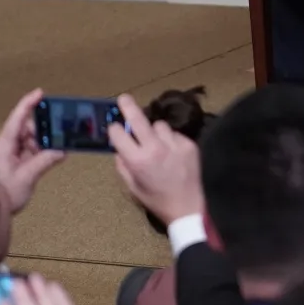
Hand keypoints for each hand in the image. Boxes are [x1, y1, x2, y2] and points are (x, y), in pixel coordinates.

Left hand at [0, 89, 65, 214]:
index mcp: (4, 144)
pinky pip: (27, 152)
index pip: (17, 118)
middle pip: (25, 129)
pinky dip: (38, 153)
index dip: (28, 103)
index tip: (41, 93)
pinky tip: (48, 157)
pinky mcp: (10, 165)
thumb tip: (62, 150)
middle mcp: (4, 146)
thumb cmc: (1, 195)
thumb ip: (44, 161)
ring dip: (41, 144)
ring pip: (27, 141)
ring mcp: (7, 156)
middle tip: (58, 134)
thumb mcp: (27, 177)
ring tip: (54, 150)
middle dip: (42, 130)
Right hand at [109, 94, 204, 227]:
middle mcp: (155, 148)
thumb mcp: (132, 187)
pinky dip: (170, 140)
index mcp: (137, 160)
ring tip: (157, 146)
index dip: (114, 129)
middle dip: (128, 107)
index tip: (114, 126)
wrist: (187, 206)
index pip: (119, 134)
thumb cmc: (156, 199)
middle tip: (123, 98)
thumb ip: (123, 165)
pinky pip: (174, 134)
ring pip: (159, 126)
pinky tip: (172, 153)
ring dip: (155, 132)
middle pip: (139, 119)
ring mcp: (174, 144)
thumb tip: (118, 148)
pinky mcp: (189, 144)